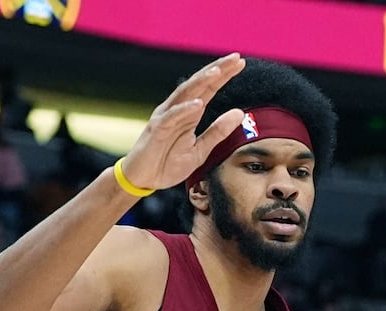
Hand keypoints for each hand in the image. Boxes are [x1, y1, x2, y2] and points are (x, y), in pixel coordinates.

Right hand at [117, 54, 247, 191]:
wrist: (144, 179)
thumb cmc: (169, 162)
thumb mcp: (201, 150)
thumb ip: (218, 132)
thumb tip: (240, 113)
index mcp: (189, 113)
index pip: (209, 89)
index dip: (224, 75)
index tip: (241, 62)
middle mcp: (177, 110)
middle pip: (199, 85)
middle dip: (217, 70)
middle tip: (236, 58)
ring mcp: (165, 118)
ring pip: (184, 96)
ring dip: (201, 83)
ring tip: (218, 72)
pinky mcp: (156, 131)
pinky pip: (171, 119)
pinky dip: (184, 111)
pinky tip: (198, 104)